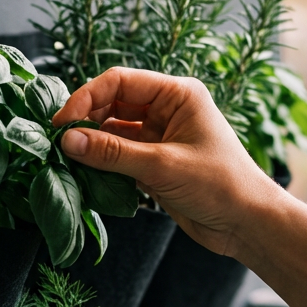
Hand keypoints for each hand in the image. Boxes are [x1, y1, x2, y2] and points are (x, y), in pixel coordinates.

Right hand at [52, 67, 278, 255]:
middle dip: (86, 121)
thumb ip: (112, 153)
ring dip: (92, 145)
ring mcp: (161, 136)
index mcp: (178, 94)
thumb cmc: (220, 185)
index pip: (120, 82)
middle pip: (113, 104)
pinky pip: (119, 156)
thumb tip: (67, 140)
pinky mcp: (155, 163)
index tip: (62, 122)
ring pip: (113, 131)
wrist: (247, 224)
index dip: (87, 97)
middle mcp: (168, 110)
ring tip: (67, 160)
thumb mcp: (162, 166)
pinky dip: (102, 164)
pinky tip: (85, 174)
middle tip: (58, 142)